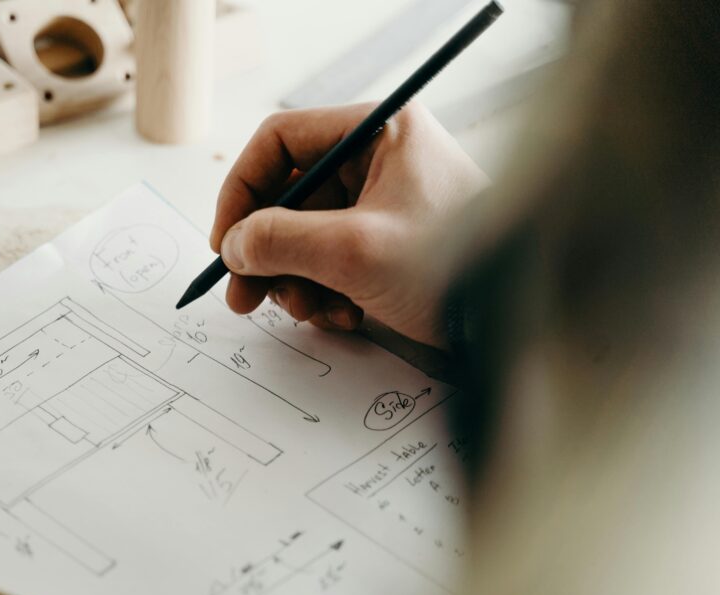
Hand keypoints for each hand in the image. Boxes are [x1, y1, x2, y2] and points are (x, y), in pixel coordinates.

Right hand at [211, 102, 487, 348]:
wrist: (513, 320)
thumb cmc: (454, 267)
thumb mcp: (355, 252)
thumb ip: (282, 241)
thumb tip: (234, 245)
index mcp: (377, 131)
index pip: (280, 141)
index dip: (242, 190)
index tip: (226, 241)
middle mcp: (378, 157)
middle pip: (289, 193)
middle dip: (266, 251)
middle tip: (244, 297)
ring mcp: (383, 200)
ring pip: (305, 232)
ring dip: (295, 279)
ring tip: (310, 311)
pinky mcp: (388, 239)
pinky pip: (331, 257)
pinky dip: (324, 289)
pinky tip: (344, 315)